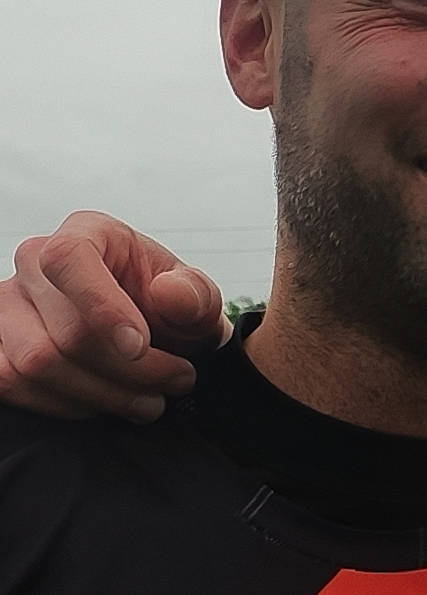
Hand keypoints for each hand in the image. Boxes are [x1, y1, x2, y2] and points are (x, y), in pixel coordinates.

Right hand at [0, 211, 231, 422]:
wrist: (153, 333)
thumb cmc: (168, 307)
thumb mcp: (197, 297)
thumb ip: (195, 294)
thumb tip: (170, 293)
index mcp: (87, 232)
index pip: (69, 259)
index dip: (102, 307)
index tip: (140, 347)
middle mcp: (35, 263)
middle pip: (65, 330)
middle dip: (129, 370)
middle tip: (174, 381)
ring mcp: (8, 306)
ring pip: (35, 364)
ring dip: (101, 394)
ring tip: (150, 400)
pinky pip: (12, 383)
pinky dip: (65, 405)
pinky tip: (105, 403)